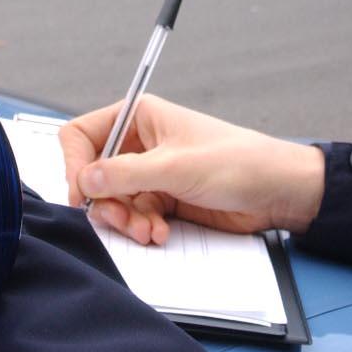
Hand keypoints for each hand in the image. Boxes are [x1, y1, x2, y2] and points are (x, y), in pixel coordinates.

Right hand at [59, 95, 325, 245]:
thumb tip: (84, 180)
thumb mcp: (177, 167)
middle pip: (94, 174)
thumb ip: (126, 174)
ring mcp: (151, 173)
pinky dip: (142, 228)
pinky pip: (135, 215)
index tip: (82, 194)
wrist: (277, 191)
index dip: (75, 164)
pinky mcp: (163, 199)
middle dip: (106, 202)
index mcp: (140, 117)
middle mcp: (140, 143)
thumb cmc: (238, 162)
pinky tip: (161, 234)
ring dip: (126, 220)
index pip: (82, 135)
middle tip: (124, 220)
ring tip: (150, 231)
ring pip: (113, 200)